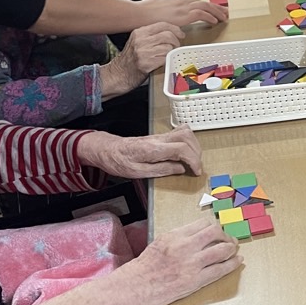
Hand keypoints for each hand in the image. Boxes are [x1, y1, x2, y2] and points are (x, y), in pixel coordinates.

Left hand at [78, 126, 203, 178]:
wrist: (108, 150)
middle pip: (187, 137)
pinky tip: (187, 151)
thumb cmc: (120, 162)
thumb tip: (181, 168)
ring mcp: (160, 135)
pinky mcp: (161, 136)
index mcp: (152, 149)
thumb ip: (162, 170)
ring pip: (185, 131)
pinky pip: (180, 132)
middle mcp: (158, 139)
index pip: (181, 148)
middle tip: (195, 167)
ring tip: (192, 160)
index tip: (196, 171)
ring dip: (194, 145)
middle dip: (196, 153)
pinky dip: (189, 140)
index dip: (193, 160)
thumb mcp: (138, 173)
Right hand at [100, 21, 183, 97]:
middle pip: (168, 35)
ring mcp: (144, 52)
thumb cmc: (130, 59)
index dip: (175, 29)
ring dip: (172, 52)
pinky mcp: (147, 63)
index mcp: (139, 32)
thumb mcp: (137, 42)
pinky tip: (163, 62)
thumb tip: (170, 32)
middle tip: (176, 46)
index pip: (162, 25)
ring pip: (168, 47)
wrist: (119, 74)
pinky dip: (168, 60)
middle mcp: (141, 40)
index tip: (180, 34)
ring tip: (168, 55)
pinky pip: (165, 58)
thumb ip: (151, 36)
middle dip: (176, 41)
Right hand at [108, 219, 243, 304]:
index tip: (219, 231)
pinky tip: (237, 262)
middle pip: (216, 232)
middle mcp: (184, 246)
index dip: (214, 227)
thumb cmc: (142, 269)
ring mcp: (191, 263)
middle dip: (226, 235)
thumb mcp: (159, 244)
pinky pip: (220, 270)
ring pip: (222, 250)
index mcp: (174, 235)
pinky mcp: (195, 280)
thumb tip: (197, 237)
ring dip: (232, 249)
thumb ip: (178, 239)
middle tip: (230, 240)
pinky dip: (232, 265)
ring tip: (234, 250)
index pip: (203, 223)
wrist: (133, 288)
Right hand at [135, 0, 227, 28]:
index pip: (195, 2)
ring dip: (216, 12)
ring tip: (224, 16)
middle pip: (203, 3)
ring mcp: (182, 8)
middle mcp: (181, 2)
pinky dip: (209, 16)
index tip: (214, 10)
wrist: (138, 14)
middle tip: (225, 12)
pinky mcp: (182, 15)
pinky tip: (215, 21)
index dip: (206, 7)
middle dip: (216, 8)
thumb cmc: (144, 13)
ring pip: (204, 7)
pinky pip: (200, 14)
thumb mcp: (158, 7)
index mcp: (176, 0)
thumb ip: (167, 10)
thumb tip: (172, 15)